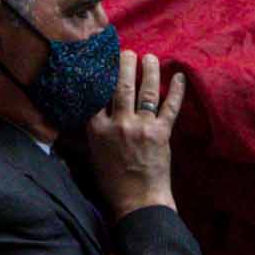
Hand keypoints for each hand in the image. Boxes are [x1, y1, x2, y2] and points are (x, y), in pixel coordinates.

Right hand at [80, 50, 185, 215]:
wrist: (137, 202)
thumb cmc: (111, 184)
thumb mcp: (91, 156)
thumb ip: (87, 134)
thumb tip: (75, 120)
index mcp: (98, 129)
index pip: (98, 95)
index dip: (100, 76)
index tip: (102, 61)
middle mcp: (119, 123)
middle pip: (122, 86)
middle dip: (125, 65)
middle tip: (128, 52)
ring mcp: (142, 127)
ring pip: (146, 91)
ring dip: (150, 71)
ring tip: (151, 57)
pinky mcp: (162, 133)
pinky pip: (171, 107)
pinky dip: (177, 91)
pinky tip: (180, 77)